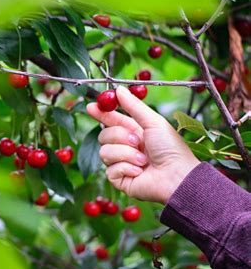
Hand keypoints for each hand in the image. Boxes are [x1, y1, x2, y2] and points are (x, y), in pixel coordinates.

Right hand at [87, 86, 199, 203]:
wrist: (177, 176)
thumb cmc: (171, 149)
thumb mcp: (153, 121)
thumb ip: (134, 106)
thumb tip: (118, 89)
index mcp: (134, 131)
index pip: (111, 120)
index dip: (100, 113)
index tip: (91, 107)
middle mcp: (125, 147)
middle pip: (103, 135)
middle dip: (120, 136)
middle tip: (137, 141)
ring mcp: (121, 163)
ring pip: (104, 152)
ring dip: (126, 154)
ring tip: (143, 160)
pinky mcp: (119, 179)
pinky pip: (110, 170)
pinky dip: (126, 168)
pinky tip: (139, 171)